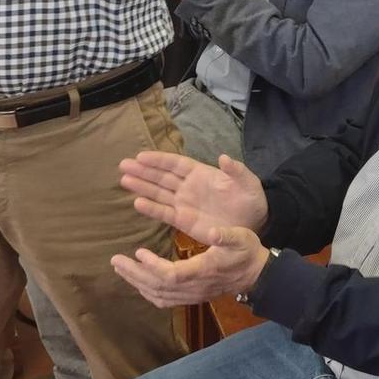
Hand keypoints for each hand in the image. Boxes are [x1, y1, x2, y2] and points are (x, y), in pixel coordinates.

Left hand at [113, 223, 267, 306]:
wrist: (255, 275)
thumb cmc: (246, 252)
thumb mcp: (241, 237)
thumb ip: (225, 235)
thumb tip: (212, 230)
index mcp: (203, 271)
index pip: (172, 275)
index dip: (153, 266)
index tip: (139, 252)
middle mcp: (194, 287)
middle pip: (157, 287)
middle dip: (134, 274)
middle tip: (116, 259)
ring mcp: (191, 295)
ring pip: (157, 295)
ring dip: (136, 282)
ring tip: (121, 267)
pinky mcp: (190, 298)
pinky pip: (163, 300)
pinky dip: (146, 292)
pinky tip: (137, 281)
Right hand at [119, 148, 268, 237]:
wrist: (256, 222)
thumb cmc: (251, 198)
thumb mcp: (248, 182)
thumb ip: (236, 170)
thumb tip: (224, 158)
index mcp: (201, 173)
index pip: (175, 164)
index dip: (159, 159)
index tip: (140, 156)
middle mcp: (189, 186)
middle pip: (162, 176)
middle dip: (143, 170)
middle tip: (123, 165)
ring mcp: (184, 203)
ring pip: (159, 193)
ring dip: (142, 187)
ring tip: (124, 180)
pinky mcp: (184, 220)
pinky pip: (165, 213)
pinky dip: (151, 209)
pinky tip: (137, 203)